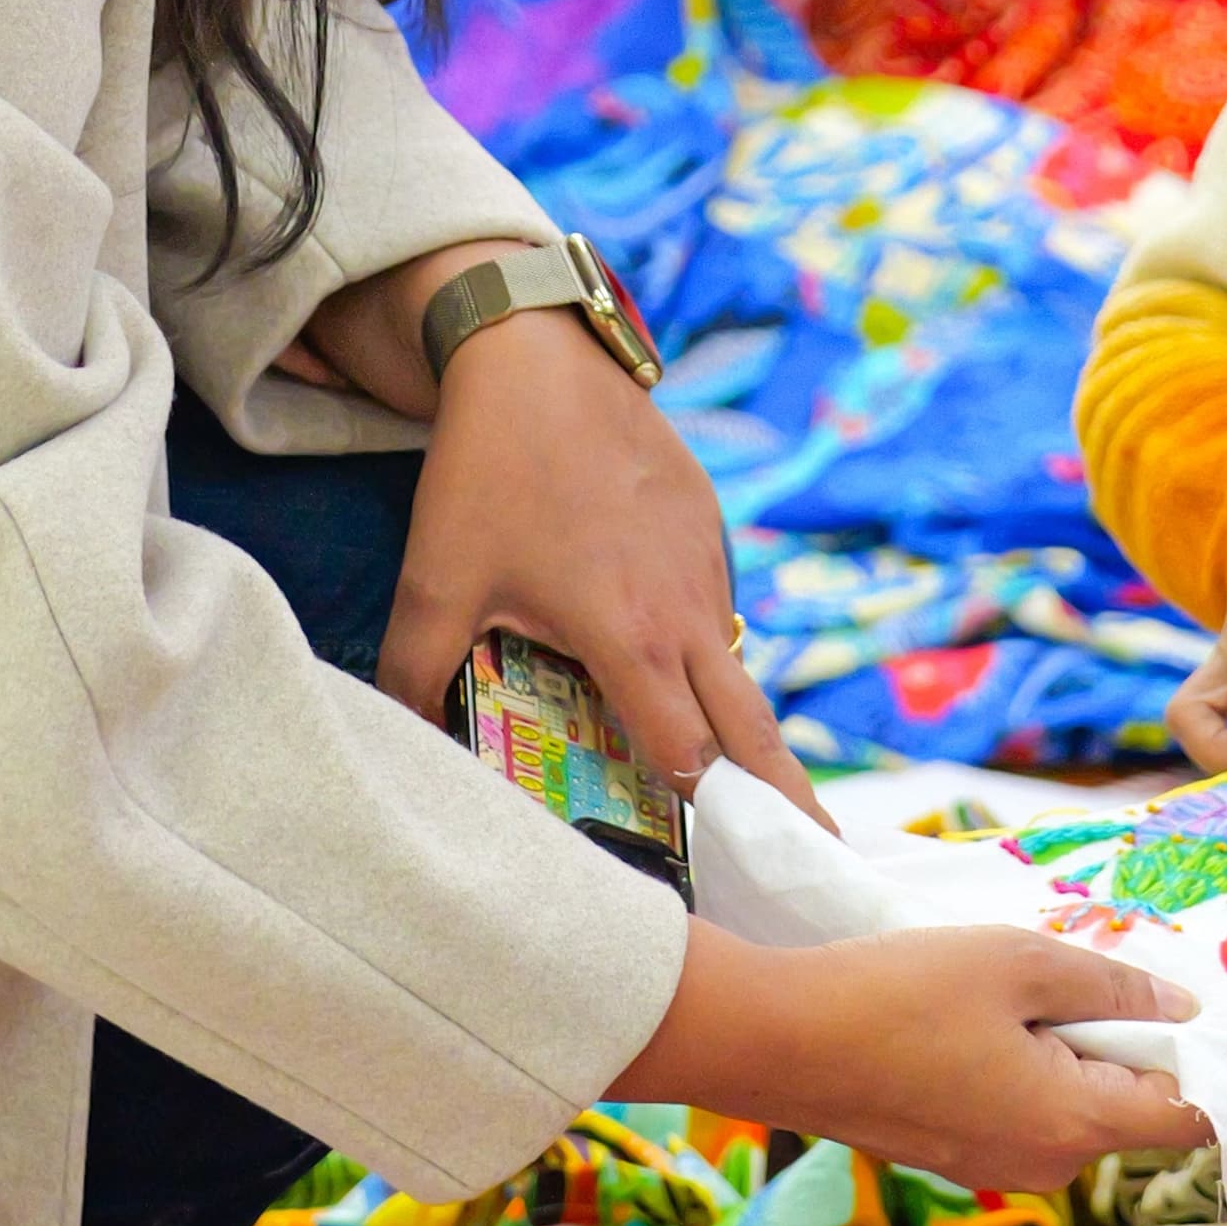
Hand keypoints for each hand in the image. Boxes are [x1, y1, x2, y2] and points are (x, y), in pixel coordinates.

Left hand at [312, 250, 819, 819]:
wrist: (535, 354)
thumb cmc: (485, 474)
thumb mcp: (434, 583)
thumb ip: (415, 677)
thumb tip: (406, 748)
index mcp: (631, 637)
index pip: (693, 758)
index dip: (707, 819)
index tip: (726, 871)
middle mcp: (687, 608)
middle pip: (755, 729)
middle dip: (787, 799)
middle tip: (821, 860)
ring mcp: (706, 559)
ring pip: (733, 661)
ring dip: (739, 720)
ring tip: (741, 776)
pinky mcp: (707, 519)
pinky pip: (715, 603)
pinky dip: (705, 645)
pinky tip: (668, 656)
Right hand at [609, 922, 1211, 1190]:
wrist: (780, 1040)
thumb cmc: (902, 994)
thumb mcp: (1017, 961)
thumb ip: (1110, 984)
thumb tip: (1183, 1009)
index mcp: (1074, 1124)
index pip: (1188, 1114)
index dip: (1211, 1060)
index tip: (1206, 1002)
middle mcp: (1045, 1166)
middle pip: (1127, 1104)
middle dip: (1123, 1035)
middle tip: (1088, 959)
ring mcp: (995, 1168)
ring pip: (1070, 1102)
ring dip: (1067, 1043)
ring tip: (1019, 977)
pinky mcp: (953, 1155)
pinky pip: (1020, 1108)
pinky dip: (1021, 1062)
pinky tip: (976, 1009)